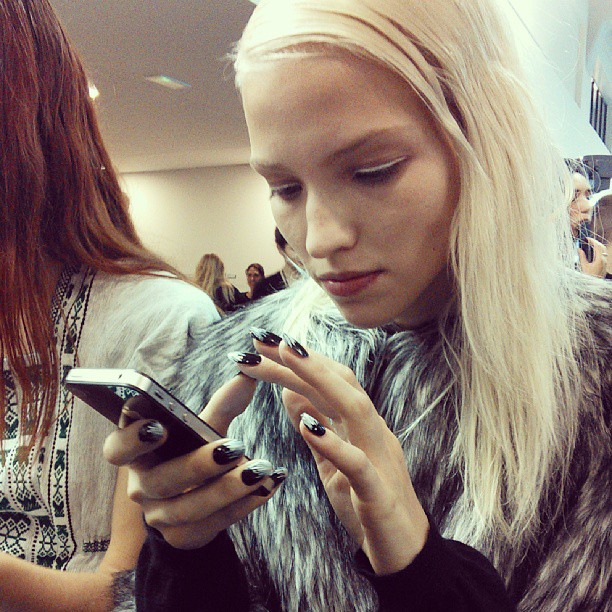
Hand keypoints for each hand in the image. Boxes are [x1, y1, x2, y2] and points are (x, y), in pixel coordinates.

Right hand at [103, 374, 286, 548]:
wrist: (189, 502)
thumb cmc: (188, 452)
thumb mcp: (199, 429)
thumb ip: (222, 404)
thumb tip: (249, 373)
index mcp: (136, 454)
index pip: (116, 449)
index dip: (132, 439)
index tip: (159, 426)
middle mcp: (142, 487)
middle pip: (162, 480)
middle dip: (198, 465)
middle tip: (233, 447)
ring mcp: (160, 516)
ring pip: (191, 508)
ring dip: (228, 489)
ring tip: (260, 470)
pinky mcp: (185, 537)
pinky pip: (214, 524)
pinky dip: (245, 504)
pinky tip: (268, 485)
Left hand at [231, 333, 429, 575]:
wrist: (406, 553)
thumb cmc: (367, 503)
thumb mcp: (332, 463)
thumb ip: (316, 428)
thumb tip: (289, 393)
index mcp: (361, 425)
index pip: (329, 381)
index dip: (297, 359)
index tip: (262, 343)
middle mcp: (373, 432)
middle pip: (339, 383)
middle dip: (300, 358)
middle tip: (261, 339)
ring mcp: (379, 458)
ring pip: (354, 408)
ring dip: (319, 379)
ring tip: (287, 357)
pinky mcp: (378, 492)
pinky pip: (357, 463)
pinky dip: (333, 442)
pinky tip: (307, 426)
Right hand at [579, 237, 608, 277]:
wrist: (594, 284)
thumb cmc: (588, 276)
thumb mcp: (584, 266)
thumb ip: (582, 257)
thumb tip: (579, 249)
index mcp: (599, 259)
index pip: (597, 247)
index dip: (593, 241)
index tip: (587, 238)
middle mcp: (604, 259)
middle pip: (602, 247)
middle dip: (596, 242)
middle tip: (589, 240)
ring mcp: (605, 261)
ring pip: (603, 250)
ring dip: (598, 245)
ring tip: (591, 243)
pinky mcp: (604, 263)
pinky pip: (603, 253)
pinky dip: (599, 249)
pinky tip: (594, 250)